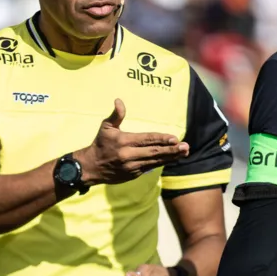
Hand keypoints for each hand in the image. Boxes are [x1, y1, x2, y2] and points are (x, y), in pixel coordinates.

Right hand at [74, 100, 188, 185]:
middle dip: (171, 150)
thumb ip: (116, 115)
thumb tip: (119, 101)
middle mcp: (129, 155)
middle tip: (185, 147)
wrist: (91, 167)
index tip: (175, 138)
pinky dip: (161, 163)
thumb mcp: (106, 127)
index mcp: (124, 141)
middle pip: (154, 152)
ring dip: (171, 157)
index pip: (147, 139)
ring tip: (184, 153)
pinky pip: (150, 167)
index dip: (162, 139)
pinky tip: (172, 159)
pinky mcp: (133, 175)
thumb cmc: (100, 144)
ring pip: (155, 161)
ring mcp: (132, 167)